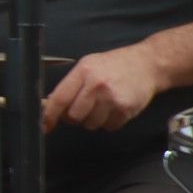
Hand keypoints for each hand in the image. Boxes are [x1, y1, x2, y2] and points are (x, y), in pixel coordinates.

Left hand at [44, 43, 161, 133]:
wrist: (147, 64)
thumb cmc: (114, 65)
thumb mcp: (88, 66)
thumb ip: (69, 85)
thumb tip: (48, 105)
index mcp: (83, 72)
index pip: (59, 99)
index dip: (49, 116)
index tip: (45, 126)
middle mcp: (96, 85)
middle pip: (73, 116)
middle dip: (74, 117)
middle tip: (83, 108)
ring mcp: (112, 98)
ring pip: (90, 124)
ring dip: (93, 120)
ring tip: (102, 105)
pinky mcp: (126, 109)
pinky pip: (109, 127)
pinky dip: (109, 122)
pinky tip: (114, 108)